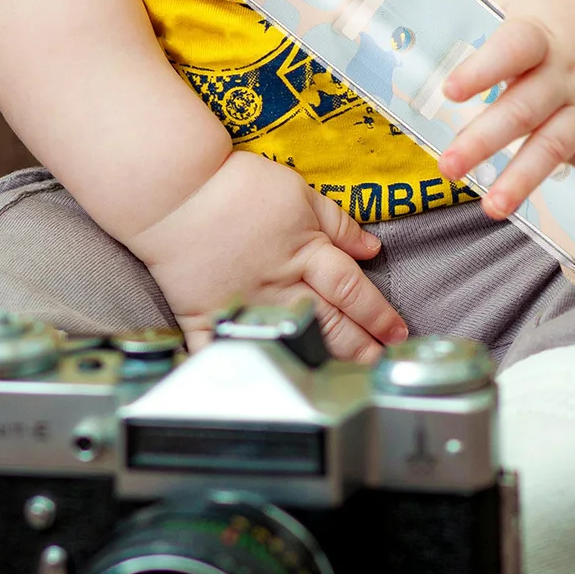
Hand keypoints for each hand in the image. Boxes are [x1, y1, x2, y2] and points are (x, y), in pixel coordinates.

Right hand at [125, 151, 409, 360]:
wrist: (176, 191)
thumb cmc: (236, 186)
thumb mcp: (299, 193)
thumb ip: (338, 224)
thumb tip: (372, 249)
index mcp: (305, 252)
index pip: (354, 290)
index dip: (379, 314)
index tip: (397, 332)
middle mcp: (280, 284)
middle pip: (332, 323)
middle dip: (362, 348)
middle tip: (381, 365)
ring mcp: (246, 304)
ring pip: (292, 342)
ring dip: (322, 361)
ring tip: (343, 377)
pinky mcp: (209, 316)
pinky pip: (227, 352)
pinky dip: (240, 371)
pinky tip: (259, 387)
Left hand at [436, 0, 574, 248]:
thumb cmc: (546, 18)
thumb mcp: (512, 3)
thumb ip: (471, 24)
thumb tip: (408, 44)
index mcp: (538, 37)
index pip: (513, 48)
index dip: (482, 70)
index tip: (450, 91)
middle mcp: (565, 76)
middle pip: (524, 109)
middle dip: (484, 141)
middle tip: (447, 168)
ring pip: (555, 145)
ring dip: (524, 180)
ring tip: (493, 207)